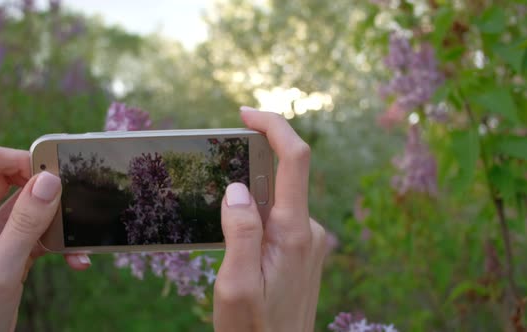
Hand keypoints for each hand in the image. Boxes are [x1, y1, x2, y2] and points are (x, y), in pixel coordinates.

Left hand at [0, 143, 90, 331]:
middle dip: (45, 190)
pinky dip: (58, 245)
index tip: (51, 177)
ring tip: (78, 242)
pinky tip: (76, 260)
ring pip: (29, 210)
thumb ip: (24, 225)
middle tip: (72, 204)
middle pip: (10, 179)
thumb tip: (50, 181)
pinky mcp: (7, 257)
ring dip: (57, 222)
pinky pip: (36, 237)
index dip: (18, 159)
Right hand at [214, 108, 326, 330]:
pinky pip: (281, 218)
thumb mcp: (235, 284)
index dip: (274, 126)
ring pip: (279, 200)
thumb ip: (239, 231)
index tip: (245, 114)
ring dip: (252, 199)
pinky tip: (240, 246)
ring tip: (225, 233)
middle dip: (250, 167)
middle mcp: (309, 230)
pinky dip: (260, 216)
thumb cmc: (254, 328)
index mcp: (293, 232)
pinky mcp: (305, 250)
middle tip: (217, 180)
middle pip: (284, 176)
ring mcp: (310, 240)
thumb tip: (237, 187)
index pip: (295, 160)